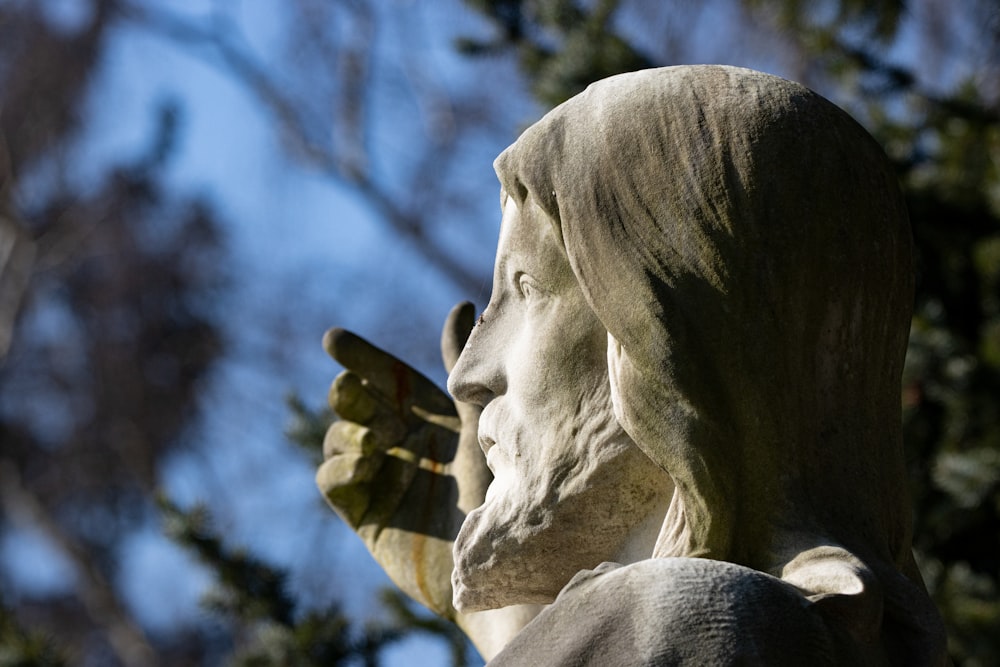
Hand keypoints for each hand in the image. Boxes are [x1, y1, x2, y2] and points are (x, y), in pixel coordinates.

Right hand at [316, 302, 488, 618]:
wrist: (496, 558)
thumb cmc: (498, 487)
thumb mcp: (477, 419)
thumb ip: (461, 369)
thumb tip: (460, 305)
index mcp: (428, 415)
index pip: (386, 377)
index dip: (360, 356)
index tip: (333, 339)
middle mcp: (399, 442)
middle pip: (354, 401)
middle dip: (349, 391)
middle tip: (353, 389)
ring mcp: (379, 475)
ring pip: (337, 435)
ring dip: (349, 428)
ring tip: (379, 437)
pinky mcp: (363, 511)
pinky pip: (331, 478)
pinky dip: (339, 464)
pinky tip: (365, 463)